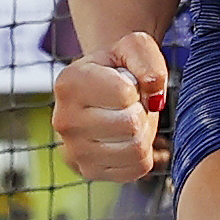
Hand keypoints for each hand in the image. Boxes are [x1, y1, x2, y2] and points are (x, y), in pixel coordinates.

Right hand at [53, 31, 168, 181]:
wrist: (104, 92)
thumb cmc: (120, 67)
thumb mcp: (134, 47)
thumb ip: (148, 61)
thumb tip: (154, 98)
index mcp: (69, 83)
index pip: (124, 94)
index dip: (137, 87)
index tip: (126, 84)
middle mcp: (64, 120)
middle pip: (131, 125)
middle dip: (141, 111)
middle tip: (131, 104)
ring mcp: (74, 151)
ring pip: (136, 149)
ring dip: (144, 132)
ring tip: (129, 119)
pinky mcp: (90, 172)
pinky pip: (137, 168)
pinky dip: (143, 152)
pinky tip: (127, 138)